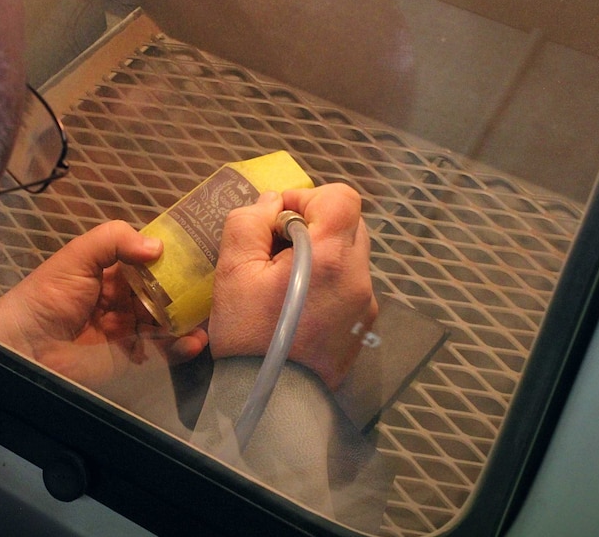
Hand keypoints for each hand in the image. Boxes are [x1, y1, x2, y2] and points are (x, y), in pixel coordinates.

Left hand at [0, 220, 206, 386]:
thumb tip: (159, 247)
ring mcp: (130, 330)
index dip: (174, 258)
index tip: (202, 252)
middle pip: (165, 293)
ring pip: (168, 322)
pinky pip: (162, 352)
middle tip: (215, 286)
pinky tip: (196, 340)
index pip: (151, 262)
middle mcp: (125, 300)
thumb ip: (115, 240)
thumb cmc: (49, 295)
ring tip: (210, 315)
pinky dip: (182, 347)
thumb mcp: (78, 255)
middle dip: (188, 291)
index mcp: (113, 272)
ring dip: (189, 320)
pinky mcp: (131, 358)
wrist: (26, 345)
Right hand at [208, 184, 377, 390]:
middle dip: (313, 224)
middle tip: (277, 249)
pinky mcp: (363, 325)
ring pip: (350, 254)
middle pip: (349, 222)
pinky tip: (298, 305)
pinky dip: (327, 281)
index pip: (340, 198)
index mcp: (329, 258)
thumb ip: (248, 223)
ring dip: (321, 254)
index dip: (306, 197)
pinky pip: (349, 284)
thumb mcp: (232, 272)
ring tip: (286, 281)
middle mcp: (358, 277)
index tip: (277, 220)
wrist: (271, 401)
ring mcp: (365, 303)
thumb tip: (270, 203)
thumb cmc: (249, 338)